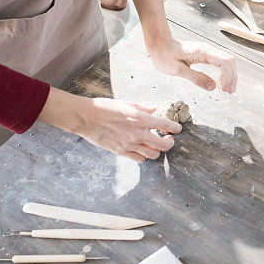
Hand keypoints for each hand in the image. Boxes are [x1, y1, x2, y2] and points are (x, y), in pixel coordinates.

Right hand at [38, 89, 180, 163]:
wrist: (86, 117)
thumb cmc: (105, 107)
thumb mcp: (127, 103)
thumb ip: (144, 108)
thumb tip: (155, 109)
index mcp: (142, 119)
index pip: (166, 125)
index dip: (175, 128)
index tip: (177, 129)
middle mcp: (138, 134)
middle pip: (164, 145)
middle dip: (170, 143)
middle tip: (168, 139)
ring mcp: (130, 145)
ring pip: (153, 155)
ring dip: (157, 150)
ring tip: (154, 145)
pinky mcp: (121, 152)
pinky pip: (139, 159)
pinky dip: (143, 156)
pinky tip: (141, 150)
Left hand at [147, 36, 236, 92]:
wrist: (159, 44)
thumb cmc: (165, 55)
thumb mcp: (178, 70)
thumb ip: (196, 78)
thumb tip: (213, 87)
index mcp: (203, 52)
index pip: (225, 62)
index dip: (228, 76)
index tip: (224, 89)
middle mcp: (208, 49)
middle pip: (230, 61)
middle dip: (232, 77)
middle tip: (229, 92)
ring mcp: (208, 51)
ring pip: (227, 61)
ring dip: (230, 75)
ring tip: (228, 89)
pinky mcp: (206, 54)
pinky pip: (221, 62)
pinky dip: (225, 72)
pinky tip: (223, 81)